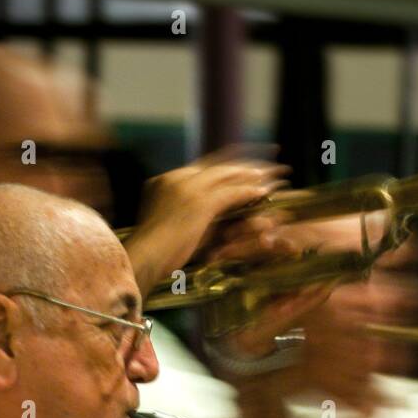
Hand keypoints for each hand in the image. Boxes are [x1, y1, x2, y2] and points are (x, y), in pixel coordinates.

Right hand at [122, 149, 288, 300]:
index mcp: (166, 181)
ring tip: (276, 173)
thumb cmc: (150, 253)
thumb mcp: (165, 226)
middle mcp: (177, 179)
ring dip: (254, 174)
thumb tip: (202, 217)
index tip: (245, 162)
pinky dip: (249, 192)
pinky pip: (230, 193)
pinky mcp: (199, 204)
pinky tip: (266, 191)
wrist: (142, 258)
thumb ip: (183, 214)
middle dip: (246, 163)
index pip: (204, 166)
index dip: (227, 163)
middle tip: (270, 158)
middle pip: (219, 165)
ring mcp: (188, 189)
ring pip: (227, 175)